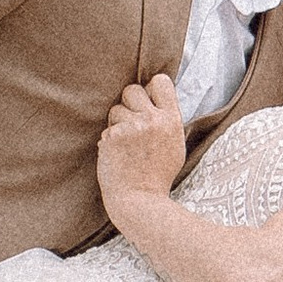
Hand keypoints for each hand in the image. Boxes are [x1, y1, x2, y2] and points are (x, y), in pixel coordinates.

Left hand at [97, 73, 187, 219]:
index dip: (150, 88)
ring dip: (116, 124)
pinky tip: (117, 156)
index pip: (160, 81)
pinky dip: (109, 141)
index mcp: (172, 119)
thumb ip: (166, 120)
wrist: (140, 200)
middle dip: (128, 104)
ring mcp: (132, 127)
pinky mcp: (113, 137)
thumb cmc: (157, 176)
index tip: (147, 101)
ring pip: (115, 109)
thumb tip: (154, 100)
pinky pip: (106, 129)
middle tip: (131, 124)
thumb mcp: (175, 145)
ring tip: (125, 146)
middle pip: (132, 89)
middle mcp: (153, 120)